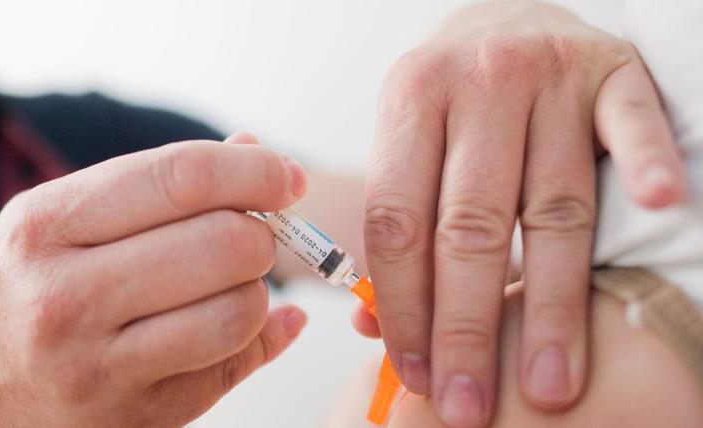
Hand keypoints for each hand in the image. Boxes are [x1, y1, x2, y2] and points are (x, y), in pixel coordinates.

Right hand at [0, 133, 307, 425]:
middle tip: (252, 236)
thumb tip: (252, 149)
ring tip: (232, 284)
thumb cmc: (31, 288)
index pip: (181, 178)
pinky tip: (239, 322)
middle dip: (260, 233)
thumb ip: (155, 184)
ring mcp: (97, 366)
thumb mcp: (63, 220)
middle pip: (224, 243)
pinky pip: (231, 365)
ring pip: (239, 311)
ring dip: (257, 291)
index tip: (286, 176)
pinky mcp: (133, 417)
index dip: (254, 171)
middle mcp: (64, 297)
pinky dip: (255, 335)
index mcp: (46, 226)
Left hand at [355, 2, 684, 426]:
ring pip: (553, 206)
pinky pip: (633, 126)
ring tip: (548, 380)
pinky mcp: (615, 73)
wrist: (508, 14)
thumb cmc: (454, 100)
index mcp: (411, 100)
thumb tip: (371, 328)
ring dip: (551, 303)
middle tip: (471, 401)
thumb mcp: (407, 141)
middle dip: (468, 326)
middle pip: (472, 225)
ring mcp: (551, 76)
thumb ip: (398, 226)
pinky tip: (655, 207)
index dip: (405, 305)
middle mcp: (479, 84)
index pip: (399, 220)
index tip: (416, 372)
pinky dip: (645, 165)